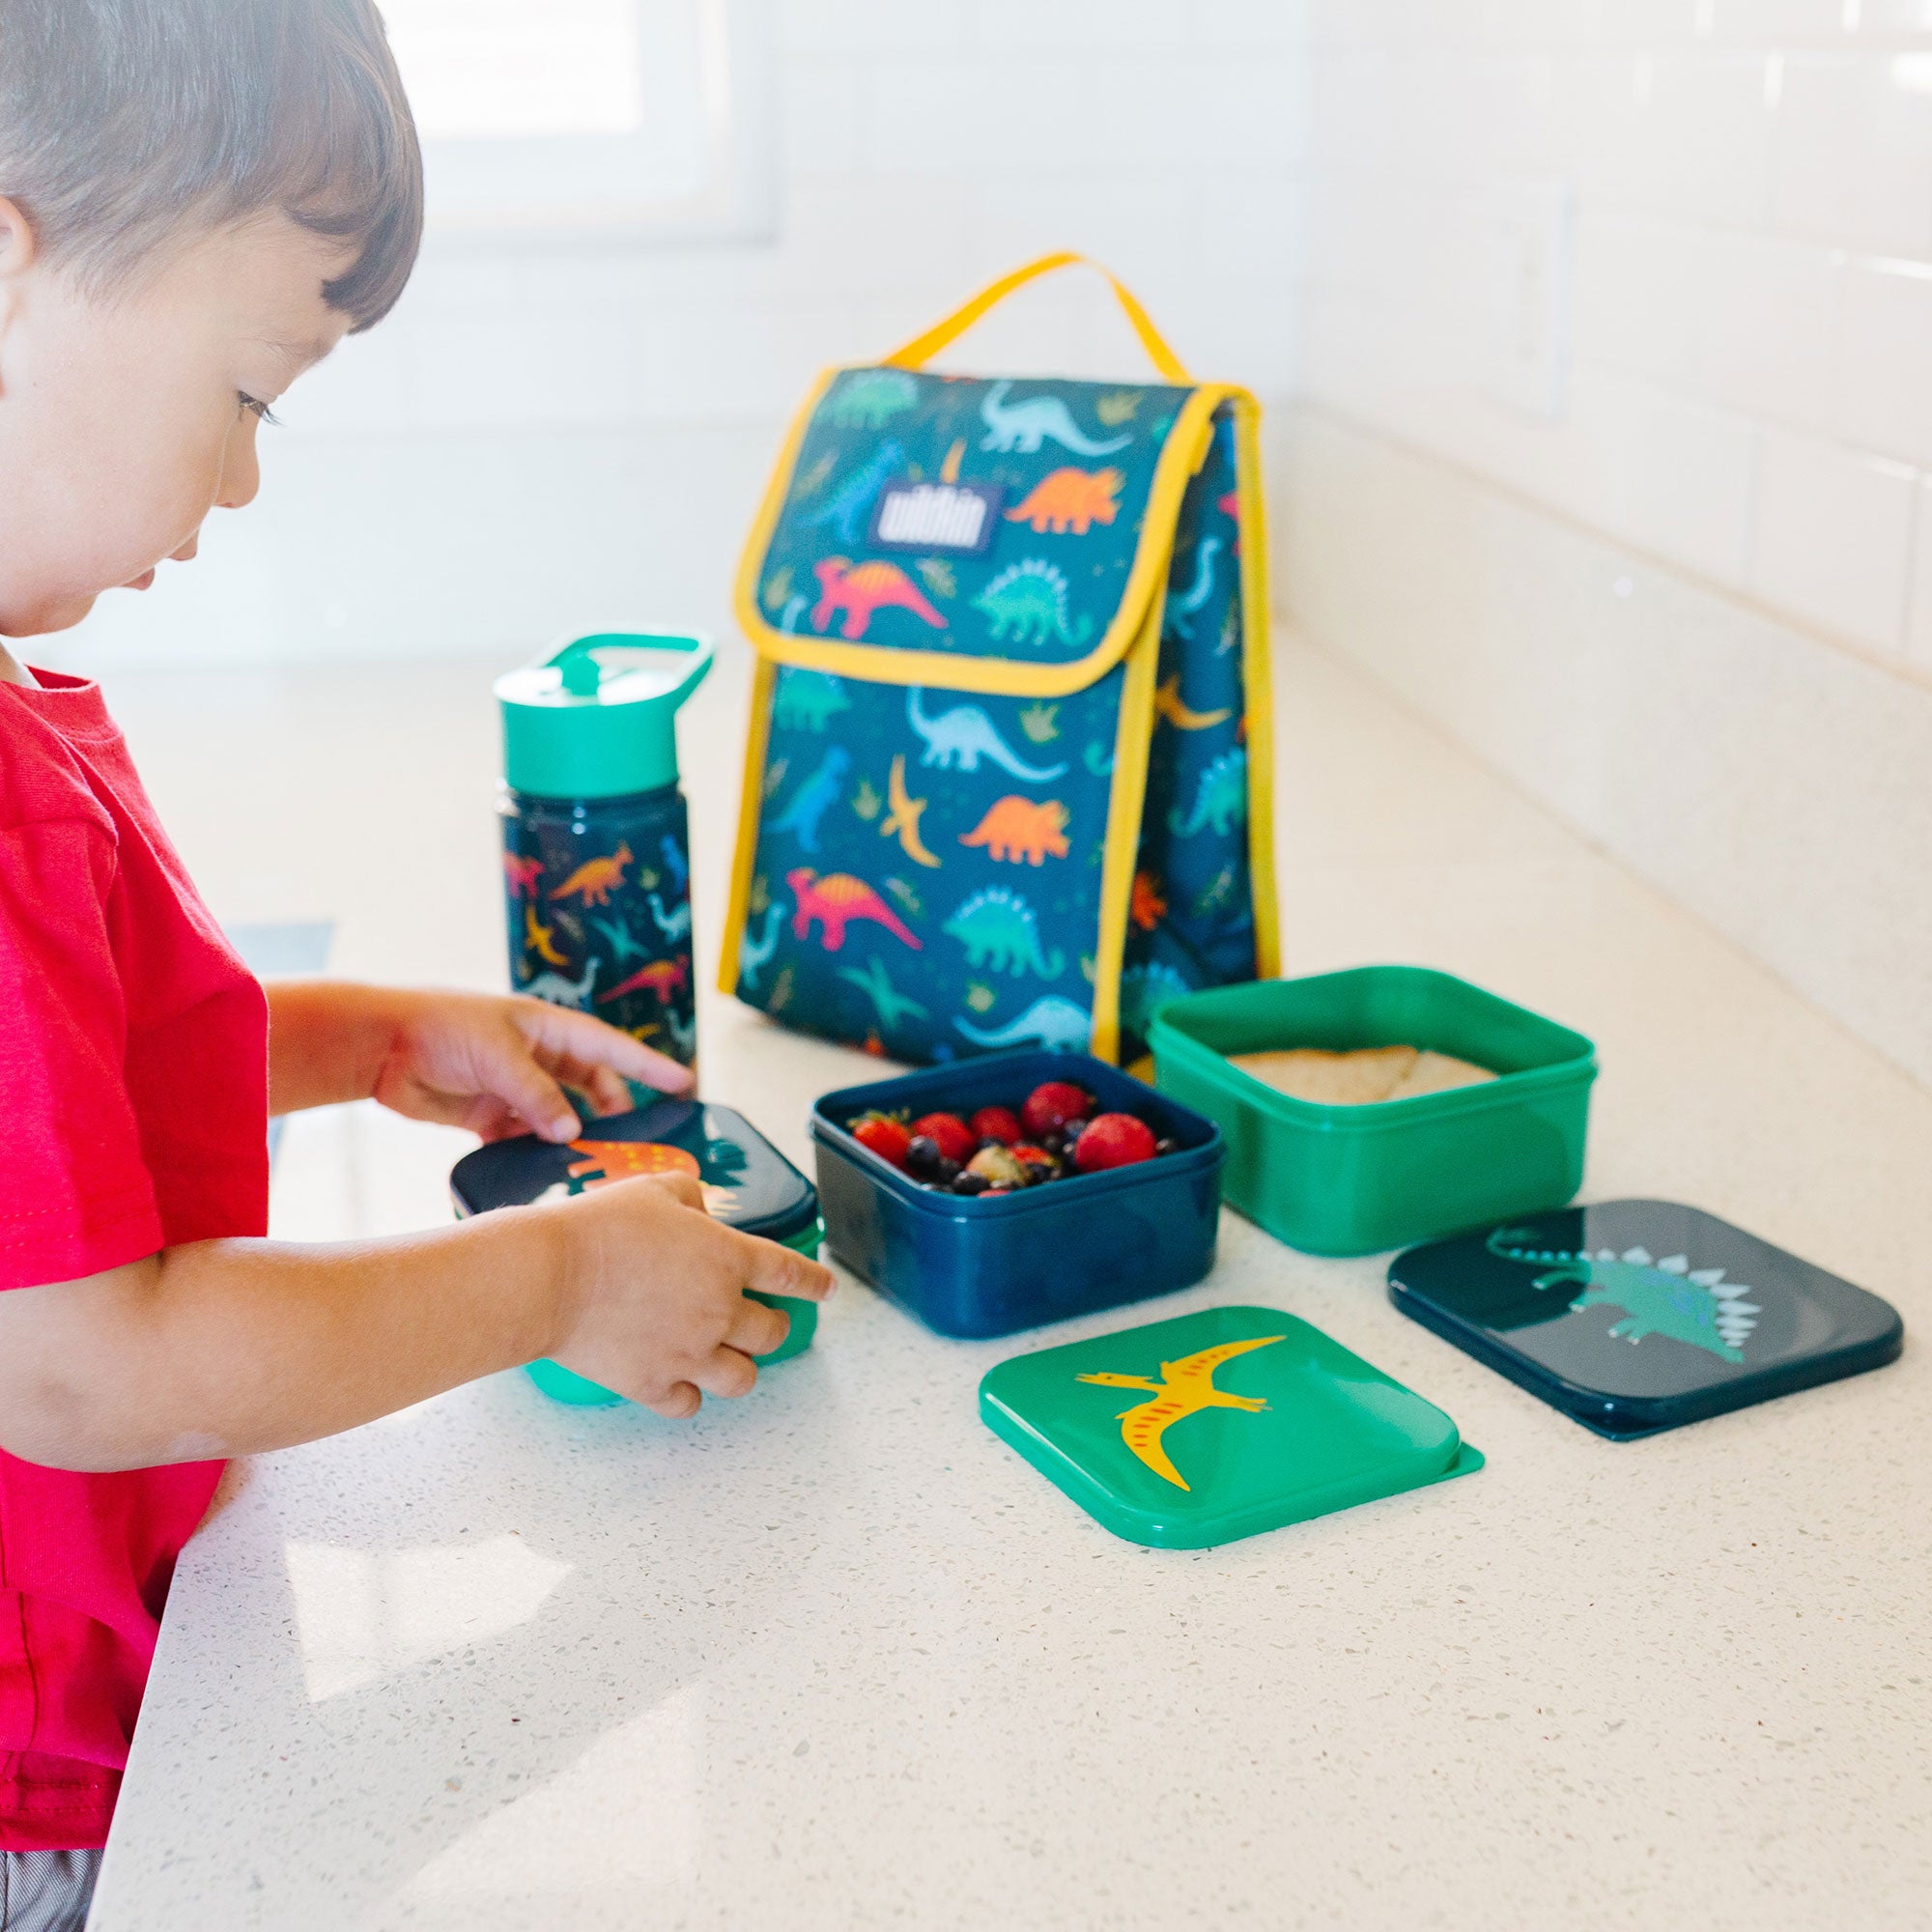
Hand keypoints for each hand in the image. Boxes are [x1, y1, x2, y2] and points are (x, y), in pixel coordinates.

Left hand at [368, 987, 692, 1141]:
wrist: (378, 1046)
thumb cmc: (441, 1028)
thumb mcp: (499, 1056)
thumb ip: (538, 1095)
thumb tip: (571, 1132)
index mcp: (548, 1029)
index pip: (612, 1049)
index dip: (649, 1067)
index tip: (686, 1084)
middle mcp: (537, 1058)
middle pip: (590, 1090)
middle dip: (612, 1116)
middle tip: (635, 1146)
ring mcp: (513, 1088)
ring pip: (557, 1121)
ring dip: (570, 1142)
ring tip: (591, 1170)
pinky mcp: (486, 1116)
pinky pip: (521, 1141)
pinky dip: (532, 1157)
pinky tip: (542, 1177)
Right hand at [542, 1171, 834, 1417]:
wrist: (551, 1276)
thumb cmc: (600, 1227)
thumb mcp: (655, 1189)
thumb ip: (691, 1197)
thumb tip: (701, 1212)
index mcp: (727, 1258)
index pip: (790, 1274)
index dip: (814, 1283)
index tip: (827, 1290)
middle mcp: (719, 1310)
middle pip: (772, 1334)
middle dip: (772, 1327)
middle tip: (760, 1322)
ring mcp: (688, 1353)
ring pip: (743, 1379)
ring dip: (740, 1367)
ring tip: (725, 1356)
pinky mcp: (652, 1385)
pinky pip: (690, 1404)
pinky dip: (689, 1395)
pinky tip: (679, 1381)